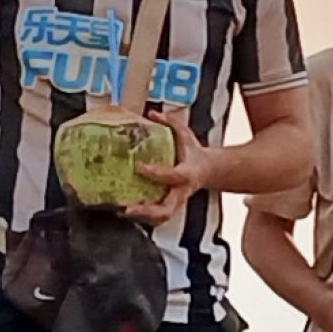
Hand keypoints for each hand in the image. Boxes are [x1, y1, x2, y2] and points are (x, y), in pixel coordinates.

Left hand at [128, 107, 216, 222]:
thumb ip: (170, 123)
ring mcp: (176, 202)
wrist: (208, 171)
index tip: (140, 167)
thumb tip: (151, 113)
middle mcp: (181, 192)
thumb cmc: (193, 153)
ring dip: (143, 217)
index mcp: (187, 173)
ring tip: (124, 211)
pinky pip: (157, 218)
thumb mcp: (186, 135)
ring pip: (161, 217)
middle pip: (167, 209)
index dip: (156, 173)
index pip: (172, 176)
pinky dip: (142, 218)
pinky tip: (127, 212)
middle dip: (148, 210)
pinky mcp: (170, 207)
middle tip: (129, 207)